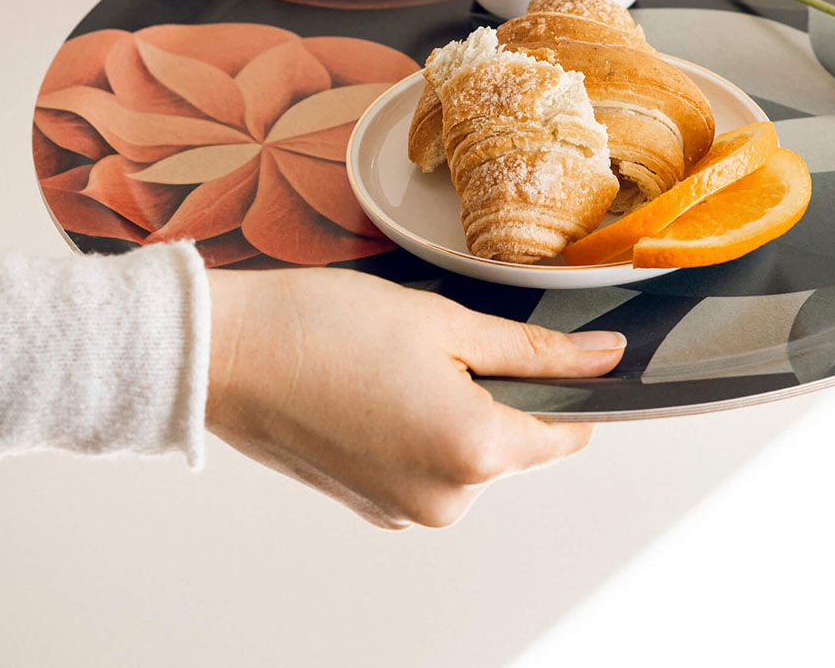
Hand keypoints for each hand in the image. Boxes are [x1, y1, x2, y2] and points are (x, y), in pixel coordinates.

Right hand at [205, 267, 624, 528]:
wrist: (229, 353)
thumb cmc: (324, 327)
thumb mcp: (447, 321)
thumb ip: (536, 351)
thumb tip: (605, 357)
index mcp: (475, 452)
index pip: (568, 432)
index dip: (564, 384)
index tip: (539, 351)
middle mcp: (446, 500)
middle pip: (516, 442)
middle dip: (497, 392)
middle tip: (439, 344)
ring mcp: (406, 512)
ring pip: (470, 454)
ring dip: (456, 410)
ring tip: (398, 365)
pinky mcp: (375, 509)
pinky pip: (427, 468)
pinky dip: (419, 431)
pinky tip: (378, 390)